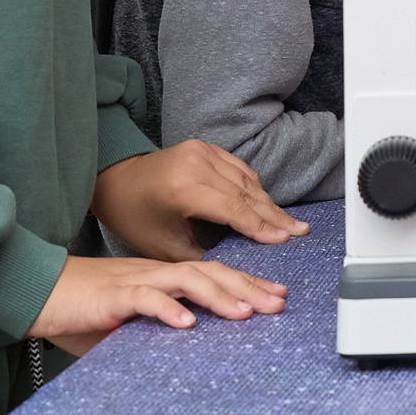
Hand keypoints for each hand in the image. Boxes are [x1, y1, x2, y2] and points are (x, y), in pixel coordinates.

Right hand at [30, 254, 286, 355]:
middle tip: (279, 302)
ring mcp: (134, 281)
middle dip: (248, 286)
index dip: (246, 282)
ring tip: (244, 312)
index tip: (276, 294)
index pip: (212, 274)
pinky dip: (167, 309)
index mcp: (161, 275)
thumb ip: (153, 326)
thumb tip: (184, 344)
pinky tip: (187, 322)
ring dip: (218, 296)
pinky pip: (144, 300)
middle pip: (210, 273)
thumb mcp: (126, 319)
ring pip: (185, 281)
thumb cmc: (80, 308)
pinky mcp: (112, 296)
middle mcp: (154, 272)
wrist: (36, 291)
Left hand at [91, 140, 308, 261]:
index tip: (284, 239)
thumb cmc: (136, 218)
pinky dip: (253, 187)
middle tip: (299, 231)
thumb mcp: (164, 247)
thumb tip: (235, 267)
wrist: (115, 182)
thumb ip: (202, 255)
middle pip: (245, 192)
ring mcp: (201, 151)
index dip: (261, 226)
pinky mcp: (204, 146)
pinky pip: (238, 168)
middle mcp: (196, 163)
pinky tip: (266, 204)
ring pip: (245, 179)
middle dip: (274, 215)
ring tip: (288, 223)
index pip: (233, 208)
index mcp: (184, 188)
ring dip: (267, 202)